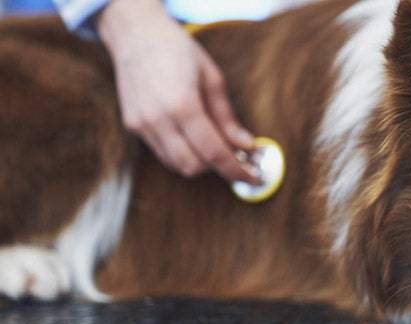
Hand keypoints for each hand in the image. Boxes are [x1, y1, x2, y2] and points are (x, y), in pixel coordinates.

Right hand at [97, 0, 257, 182]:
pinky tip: (194, 139)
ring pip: (176, 164)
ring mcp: (141, 125)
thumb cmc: (178, 51)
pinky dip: (182, 153)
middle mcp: (157, 119)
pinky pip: (162, 153)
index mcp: (181, 104)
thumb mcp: (212, 78)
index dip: (235, 169)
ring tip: (217, 148)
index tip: (252, 177)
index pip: (213, 152)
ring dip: (200, 163)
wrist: (136, 35)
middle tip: (238, 160)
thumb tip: (246, 145)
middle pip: (193, 166)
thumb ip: (227, 117)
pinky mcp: (133, 126)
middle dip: (217, 167)